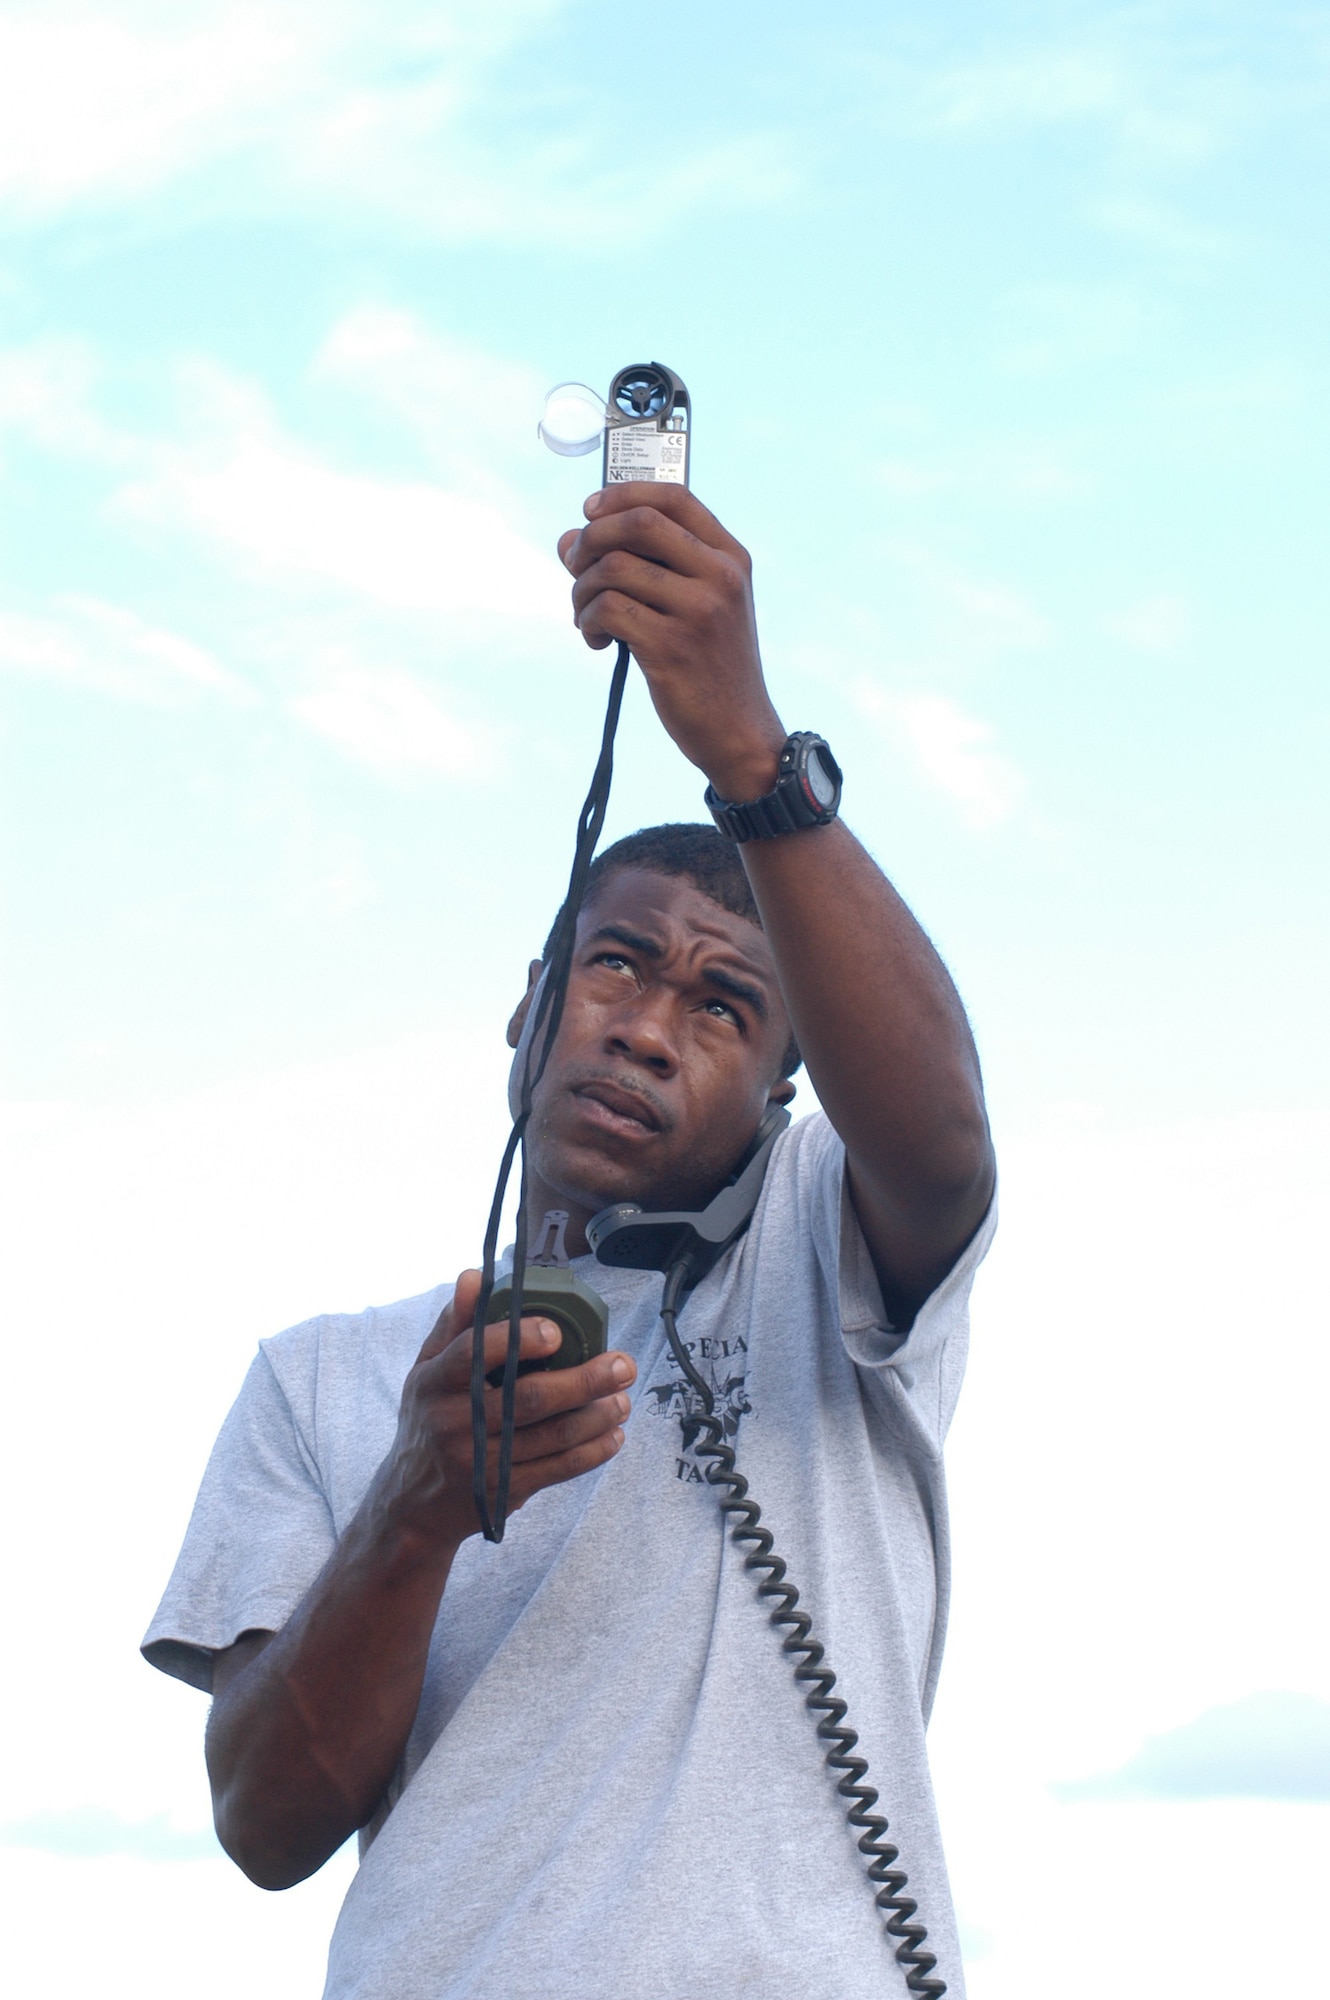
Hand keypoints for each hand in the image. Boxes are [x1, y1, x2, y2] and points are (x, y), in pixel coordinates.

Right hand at [371, 1269, 634, 1551]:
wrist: (414, 1504)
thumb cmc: (428, 1422)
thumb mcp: (426, 1371)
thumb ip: (455, 1324)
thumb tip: (474, 1276)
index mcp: (434, 1383)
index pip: (474, 1354)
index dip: (517, 1340)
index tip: (557, 1330)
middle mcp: (454, 1422)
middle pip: (528, 1399)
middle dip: (584, 1380)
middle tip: (622, 1364)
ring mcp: (480, 1461)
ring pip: (552, 1436)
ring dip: (597, 1416)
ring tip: (623, 1399)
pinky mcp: (502, 1491)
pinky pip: (557, 1470)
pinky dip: (592, 1452)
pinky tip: (613, 1435)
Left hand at [558, 483, 785, 801]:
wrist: (740, 733)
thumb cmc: (710, 667)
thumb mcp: (699, 607)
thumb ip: (646, 568)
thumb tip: (568, 540)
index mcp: (731, 558)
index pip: (674, 496)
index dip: (622, 494)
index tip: (590, 511)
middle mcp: (720, 577)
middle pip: (638, 523)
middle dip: (591, 539)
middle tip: (576, 568)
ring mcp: (699, 611)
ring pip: (613, 568)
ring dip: (583, 591)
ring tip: (587, 618)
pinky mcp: (672, 648)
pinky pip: (608, 610)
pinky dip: (588, 622)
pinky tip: (598, 641)